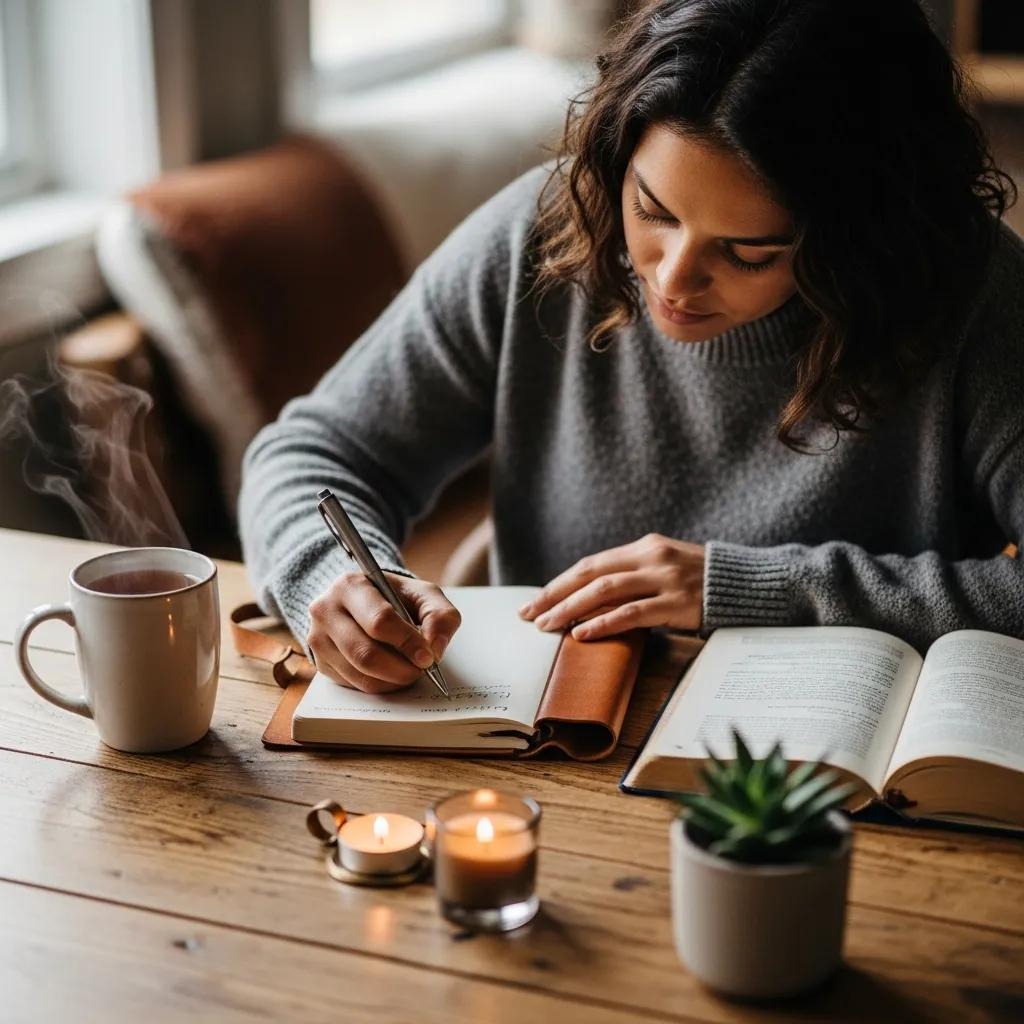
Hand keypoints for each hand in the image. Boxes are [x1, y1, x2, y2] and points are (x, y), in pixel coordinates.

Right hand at [308, 571, 460, 693]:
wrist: (365, 602)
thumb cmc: (395, 598)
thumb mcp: (423, 594)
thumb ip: (439, 615)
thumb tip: (436, 648)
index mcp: (351, 585)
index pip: (379, 621)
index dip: (407, 643)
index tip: (428, 657)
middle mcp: (326, 610)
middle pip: (365, 653)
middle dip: (400, 668)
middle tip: (421, 670)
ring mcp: (318, 638)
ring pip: (358, 673)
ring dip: (391, 680)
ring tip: (409, 672)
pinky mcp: (320, 662)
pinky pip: (352, 684)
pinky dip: (379, 685)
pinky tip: (391, 674)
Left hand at [519, 534, 704, 639]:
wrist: (753, 585)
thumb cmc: (706, 583)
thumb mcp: (668, 568)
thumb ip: (636, 576)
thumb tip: (593, 600)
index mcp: (646, 546)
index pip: (591, 564)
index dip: (560, 583)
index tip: (535, 600)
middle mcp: (652, 557)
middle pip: (590, 573)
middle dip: (555, 594)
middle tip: (529, 614)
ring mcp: (665, 579)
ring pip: (605, 591)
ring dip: (571, 609)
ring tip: (547, 626)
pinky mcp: (678, 603)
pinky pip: (632, 613)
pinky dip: (603, 622)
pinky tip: (582, 633)